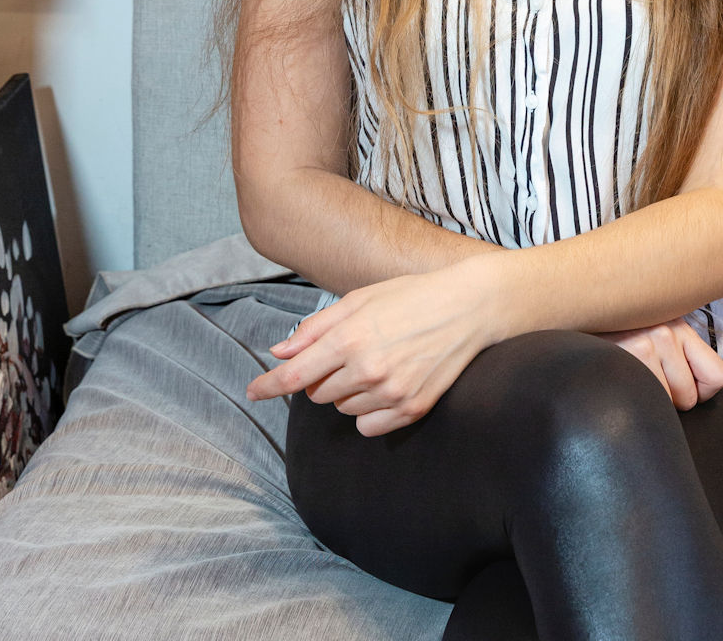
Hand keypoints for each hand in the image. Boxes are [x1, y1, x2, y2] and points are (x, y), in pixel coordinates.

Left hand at [245, 258, 497, 436]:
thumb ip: (316, 328)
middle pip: (317, 394)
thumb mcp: (360, 299)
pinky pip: (368, 427)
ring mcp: (391, 392)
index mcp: (350, 338)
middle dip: (323, 377)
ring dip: (349, 393)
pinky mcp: (411, 409)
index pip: (294, 376)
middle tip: (351, 352)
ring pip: (342, 410)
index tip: (252, 392)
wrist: (469, 307)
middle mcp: (367, 369)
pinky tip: (388, 385)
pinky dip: (370, 412)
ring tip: (378, 362)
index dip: (268, 386)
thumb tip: (280, 353)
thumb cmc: (412, 296)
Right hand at [598, 317, 722, 409]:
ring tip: (632, 377)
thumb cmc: (616, 335)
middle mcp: (667, 332)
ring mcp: (648, 345)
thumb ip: (679, 353)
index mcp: (680, 326)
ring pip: (669, 403)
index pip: (718, 377)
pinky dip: (637, 401)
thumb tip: (704, 387)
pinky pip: (650, 402)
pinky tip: (622, 382)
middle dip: (670, 399)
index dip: (700, 391)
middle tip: (647, 378)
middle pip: (691, 397)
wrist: (577, 316)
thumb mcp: (654, 333)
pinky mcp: (630, 358)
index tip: (682, 386)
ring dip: (651, 400)